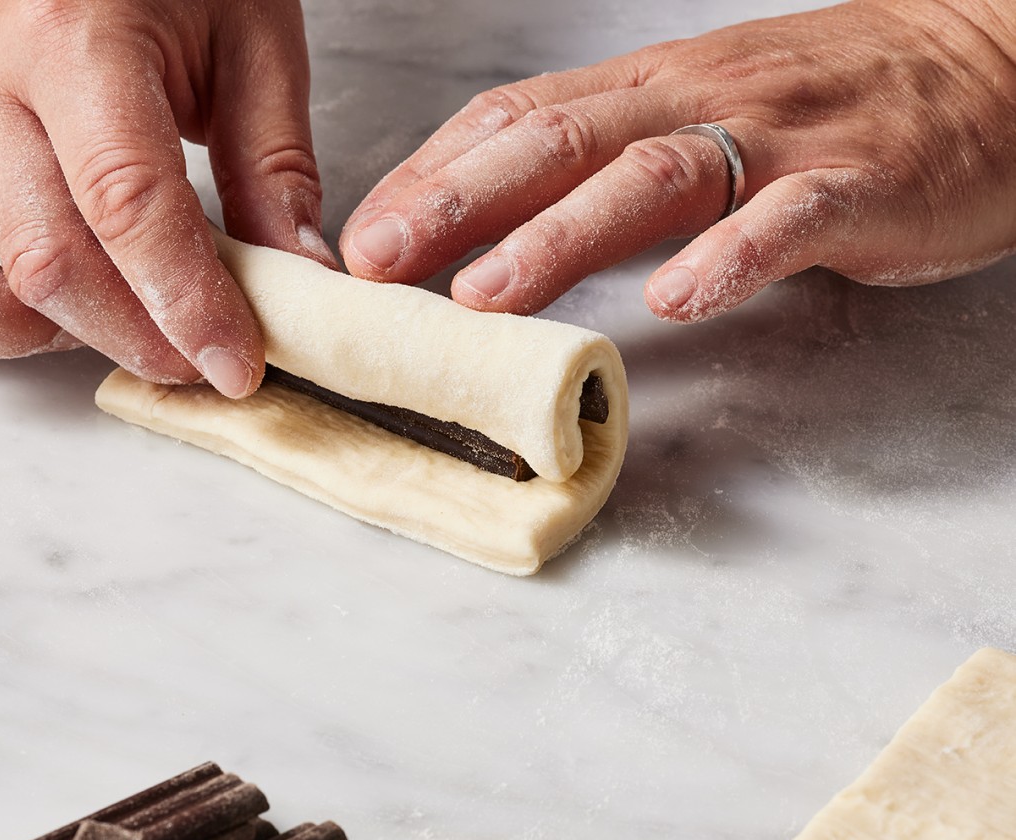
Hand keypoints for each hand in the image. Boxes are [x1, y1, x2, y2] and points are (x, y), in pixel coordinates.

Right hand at [0, 0, 330, 395]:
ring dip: (53, 337)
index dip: (185, 303)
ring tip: (130, 334)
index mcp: (74, 40)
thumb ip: (276, 167)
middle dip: (137, 338)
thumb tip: (297, 278)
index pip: (126, 204)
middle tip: (205, 364)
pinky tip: (49, 320)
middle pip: (51, 260)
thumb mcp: (255, 49)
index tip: (235, 365)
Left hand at [340, 0, 1015, 321]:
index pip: (518, 117)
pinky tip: (678, 302)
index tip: (362, 236)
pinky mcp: (858, 187)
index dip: (433, 175)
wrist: (987, 63)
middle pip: (559, 140)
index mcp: (650, 91)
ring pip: (653, 178)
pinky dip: (728, 259)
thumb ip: (604, 163)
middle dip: (457, 201)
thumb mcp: (695, 118)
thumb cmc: (824, 105)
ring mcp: (779, 143)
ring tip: (485, 292)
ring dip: (559, 237)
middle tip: (379, 261)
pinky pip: (787, 222)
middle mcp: (698, 103)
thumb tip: (501, 225)